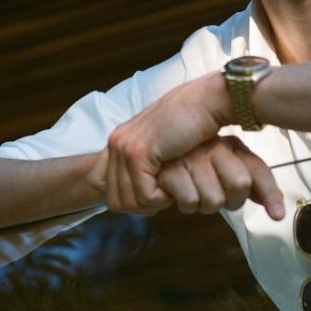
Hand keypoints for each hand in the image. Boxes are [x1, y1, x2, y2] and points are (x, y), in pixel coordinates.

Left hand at [98, 72, 283, 219]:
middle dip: (139, 208)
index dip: (128, 201)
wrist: (206, 102)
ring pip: (127, 201)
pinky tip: (174, 188)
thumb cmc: (193, 124)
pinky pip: (145, 195)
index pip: (104, 186)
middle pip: (113, 199)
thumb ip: (144, 161)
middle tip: (163, 200)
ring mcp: (124, 147)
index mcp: (119, 140)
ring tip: (170, 193)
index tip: (152, 198)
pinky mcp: (138, 153)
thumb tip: (136, 189)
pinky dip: (162, 198)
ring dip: (152, 204)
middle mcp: (116, 142)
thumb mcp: (161, 144)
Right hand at [159, 136, 284, 218]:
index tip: (277, 214)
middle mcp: (216, 148)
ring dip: (199, 205)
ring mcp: (193, 157)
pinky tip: (170, 190)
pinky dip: (179, 204)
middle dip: (228, 203)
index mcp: (231, 146)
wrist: (148, 144)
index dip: (270, 194)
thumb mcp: (223, 167)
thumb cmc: (190, 161)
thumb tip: (276, 211)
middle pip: (240, 187)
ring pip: (214, 201)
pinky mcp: (170, 168)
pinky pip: (189, 202)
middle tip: (212, 195)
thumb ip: (250, 186)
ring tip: (188, 190)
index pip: (258, 171)